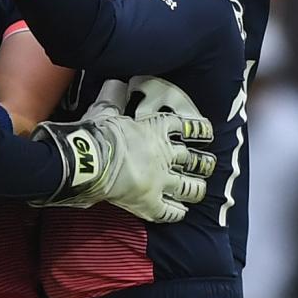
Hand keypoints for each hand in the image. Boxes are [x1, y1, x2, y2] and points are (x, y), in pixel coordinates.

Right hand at [34, 110, 215, 222]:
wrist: (89, 160)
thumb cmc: (97, 134)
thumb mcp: (105, 112)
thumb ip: (113, 100)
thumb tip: (114, 84)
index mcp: (156, 131)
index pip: (185, 128)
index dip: (198, 130)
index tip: (208, 131)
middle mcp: (165, 156)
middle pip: (193, 161)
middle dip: (203, 163)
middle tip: (208, 164)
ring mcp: (161, 181)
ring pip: (189, 188)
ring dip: (196, 189)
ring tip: (199, 190)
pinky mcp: (150, 202)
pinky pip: (169, 212)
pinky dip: (176, 213)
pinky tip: (180, 213)